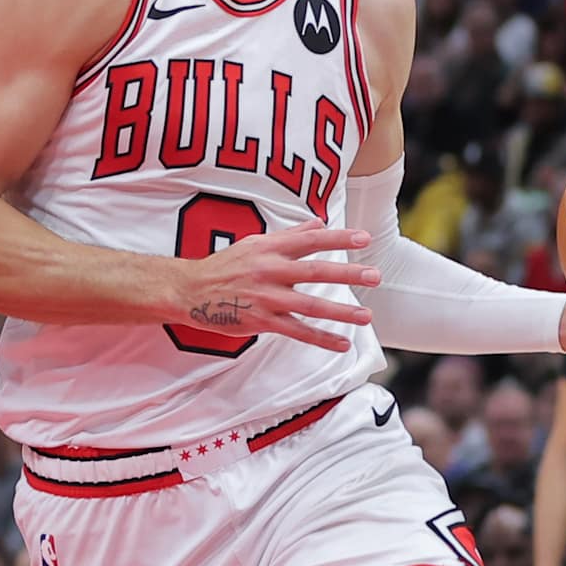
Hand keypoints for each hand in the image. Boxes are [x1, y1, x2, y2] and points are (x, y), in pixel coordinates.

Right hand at [179, 225, 382, 351]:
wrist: (190, 290)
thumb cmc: (224, 265)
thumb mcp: (255, 243)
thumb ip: (290, 235)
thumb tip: (319, 222)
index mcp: (269, 249)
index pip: (309, 240)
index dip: (337, 238)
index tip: (363, 238)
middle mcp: (269, 271)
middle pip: (314, 272)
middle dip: (346, 274)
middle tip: (375, 276)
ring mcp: (265, 297)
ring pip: (308, 305)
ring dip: (340, 311)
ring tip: (366, 315)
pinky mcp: (260, 320)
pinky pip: (295, 331)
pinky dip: (320, 338)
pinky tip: (341, 343)